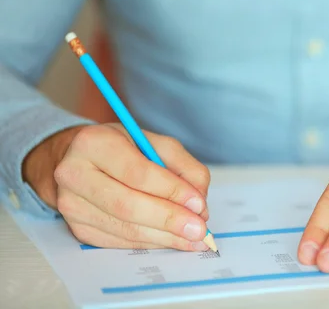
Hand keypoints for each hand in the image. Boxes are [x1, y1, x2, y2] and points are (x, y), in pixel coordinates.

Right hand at [23, 123, 211, 250]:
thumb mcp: (155, 143)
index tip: (198, 204)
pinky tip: (172, 240)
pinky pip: (120, 241)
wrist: (78, 160)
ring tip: (193, 238)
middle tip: (199, 229)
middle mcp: (74, 174)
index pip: (137, 173)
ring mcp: (72, 205)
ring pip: (125, 228)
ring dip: (164, 237)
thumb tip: (198, 202)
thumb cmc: (121, 148)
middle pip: (128, 205)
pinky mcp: (78, 228)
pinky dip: (151, 242)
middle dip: (169, 219)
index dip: (170, 191)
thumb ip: (183, 167)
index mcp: (93, 143)